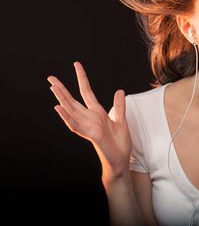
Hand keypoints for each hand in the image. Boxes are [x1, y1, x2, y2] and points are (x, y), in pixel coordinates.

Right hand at [48, 61, 131, 178]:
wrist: (121, 161)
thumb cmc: (119, 143)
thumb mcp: (121, 120)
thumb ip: (119, 106)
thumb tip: (119, 90)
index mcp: (97, 112)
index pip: (86, 91)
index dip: (82, 78)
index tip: (76, 64)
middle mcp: (90, 118)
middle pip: (73, 100)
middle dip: (62, 89)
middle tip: (50, 77)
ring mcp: (88, 126)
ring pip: (71, 110)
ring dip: (62, 99)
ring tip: (52, 87)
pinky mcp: (90, 135)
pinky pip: (75, 125)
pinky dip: (66, 117)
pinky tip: (58, 108)